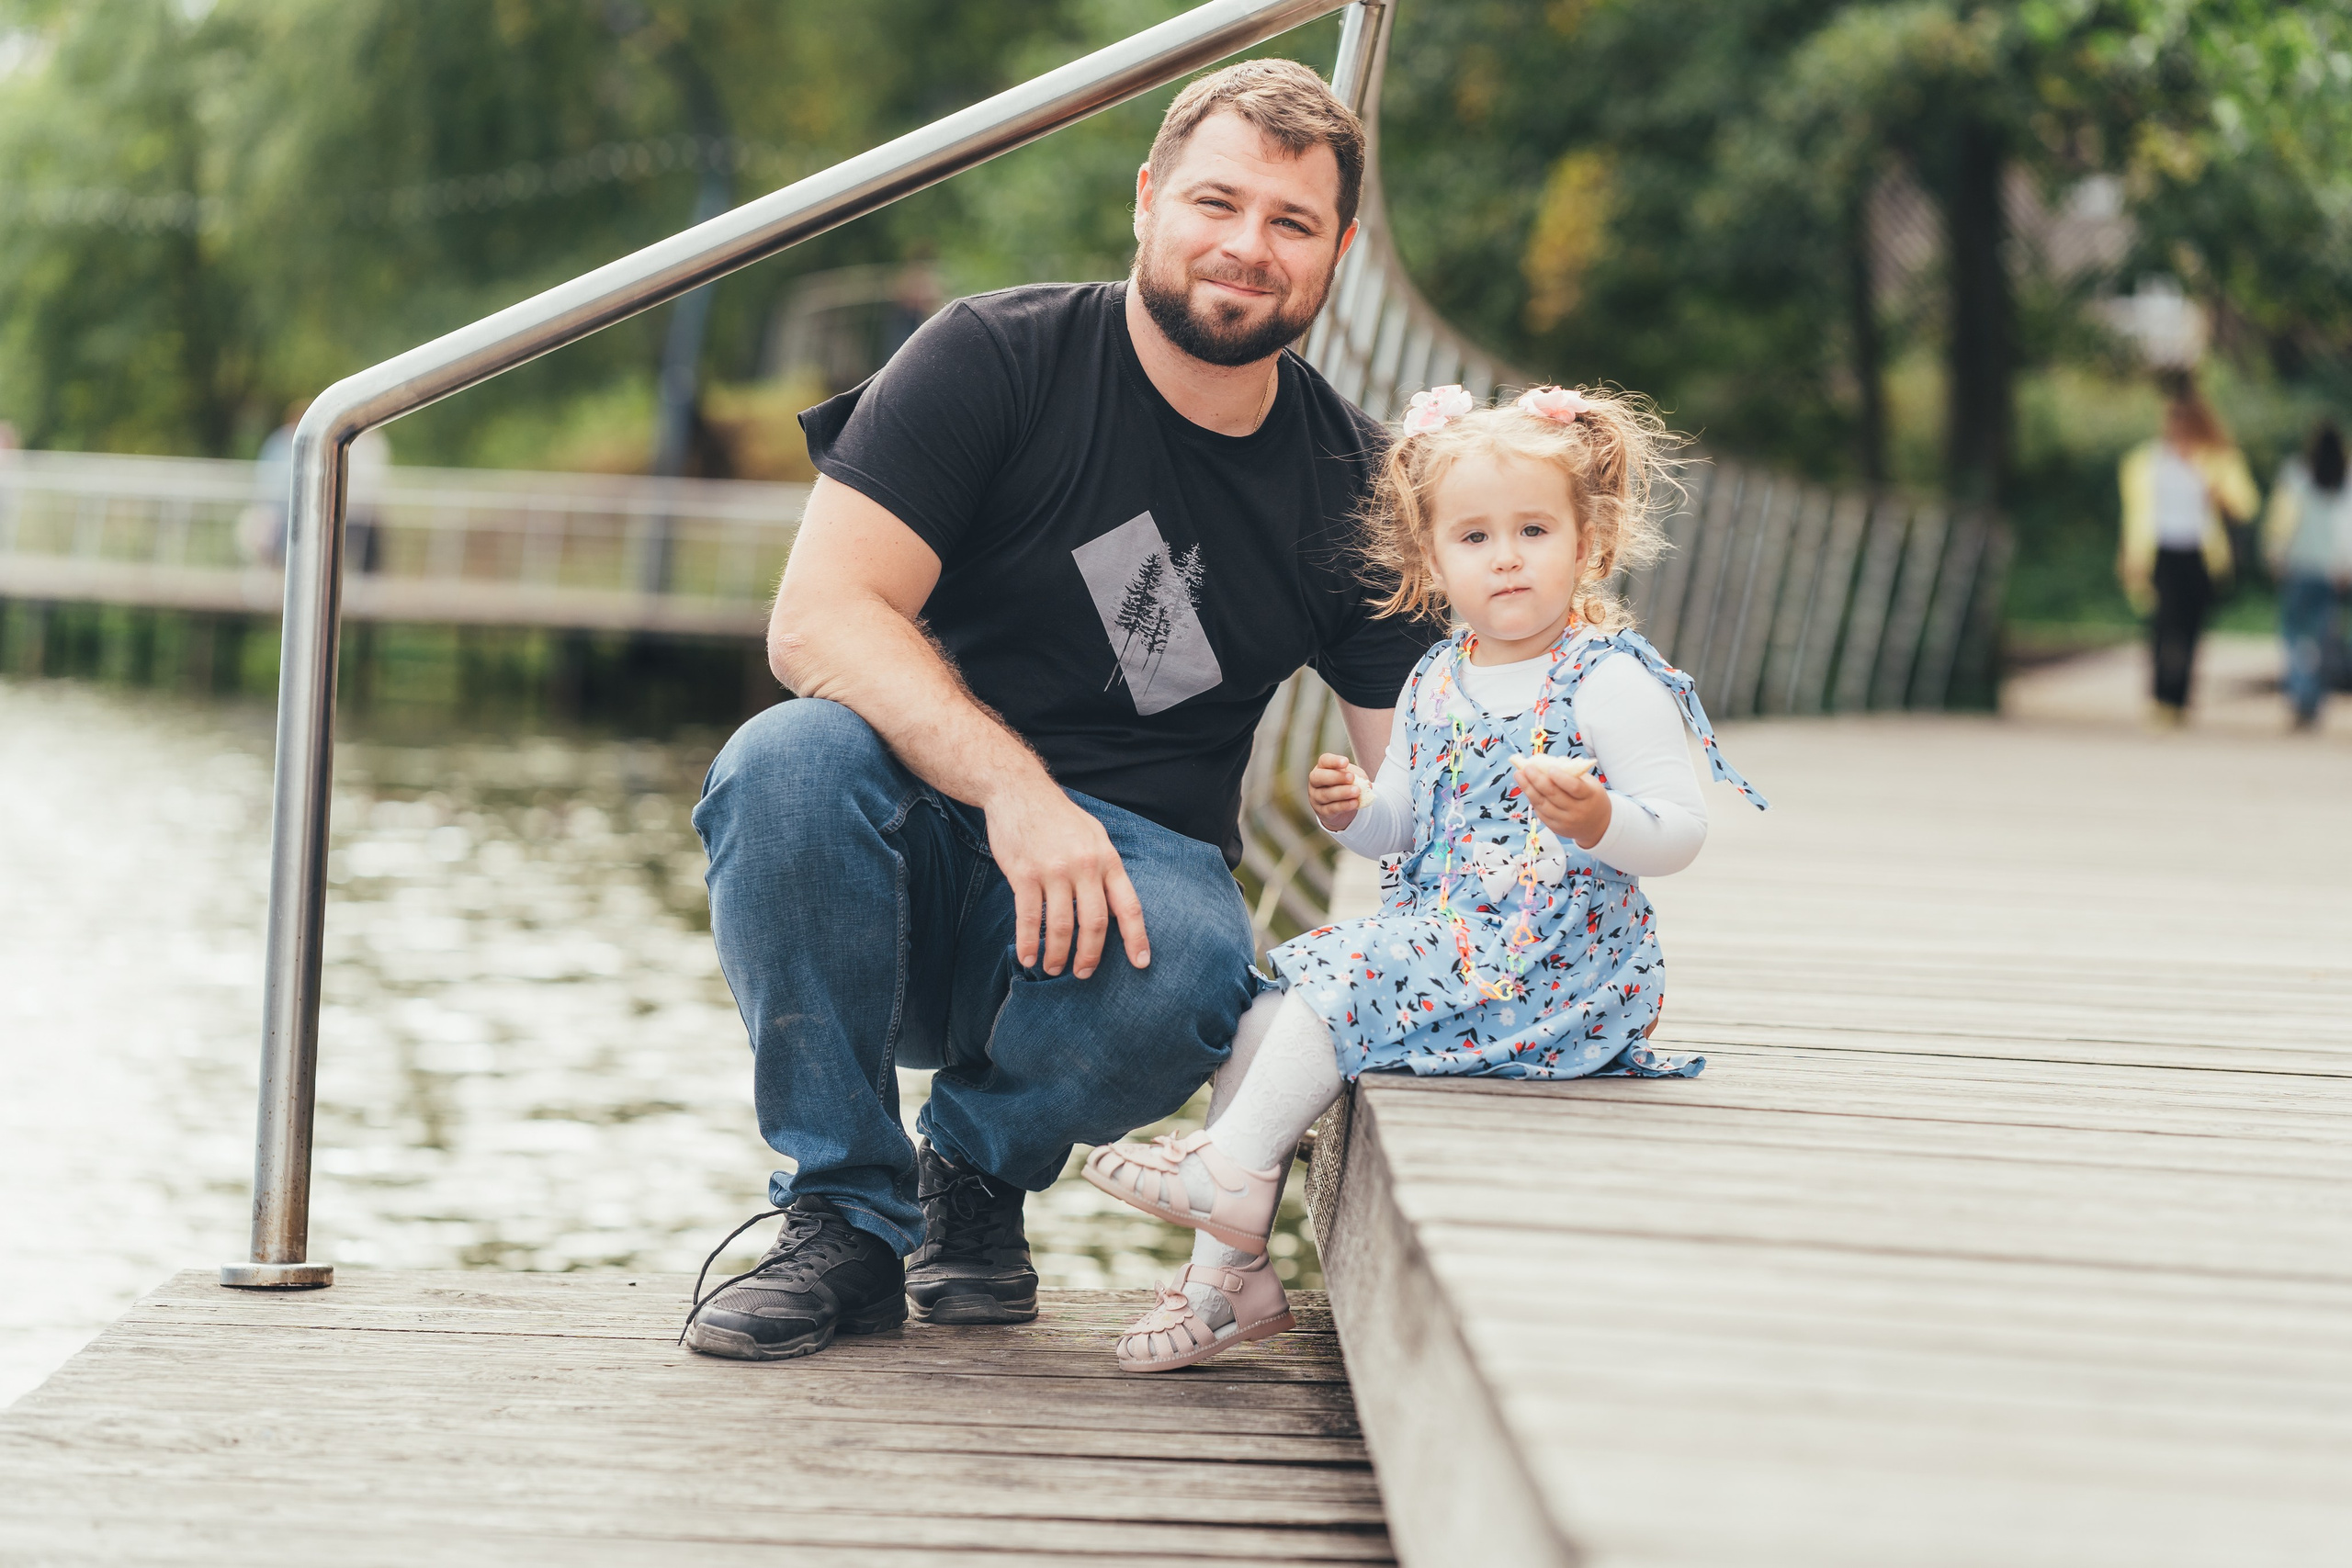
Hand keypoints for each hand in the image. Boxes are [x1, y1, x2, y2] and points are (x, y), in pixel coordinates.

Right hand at [983, 779, 1149, 978]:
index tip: (1141, 964)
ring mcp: (1053, 870)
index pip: (1128, 906)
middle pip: (1093, 924)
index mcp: (1107, 859)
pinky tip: (1027, 958)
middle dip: (1090, 956)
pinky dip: (1027, 943)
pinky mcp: (1024, 873)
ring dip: (1057, 954)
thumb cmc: (1059, 817)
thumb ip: (1105, 867)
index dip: (1136, 938)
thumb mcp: (1094, 835)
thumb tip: (1114, 902)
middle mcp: (1084, 866)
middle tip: (1084, 974)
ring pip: (1060, 926)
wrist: (1019, 791)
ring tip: (1053, 969)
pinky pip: (1027, 917)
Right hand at [1307, 752, 1371, 830]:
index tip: (1346, 762)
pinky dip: (1344, 806)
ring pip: (1326, 795)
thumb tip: (1367, 785)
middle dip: (1336, 777)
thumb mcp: (1353, 777)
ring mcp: (1316, 797)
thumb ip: (1359, 777)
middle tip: (1351, 777)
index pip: (1324, 760)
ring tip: (1356, 791)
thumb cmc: (1346, 785)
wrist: (1342, 807)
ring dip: (1342, 793)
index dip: (1333, 761)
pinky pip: (1331, 808)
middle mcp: (1315, 782)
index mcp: (1322, 768)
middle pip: (1319, 777)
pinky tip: (1354, 803)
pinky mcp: (1322, 811)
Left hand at [1514, 753, 1610, 847]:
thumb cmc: (1591, 797)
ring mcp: (1566, 822)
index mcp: (1589, 796)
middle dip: (1537, 780)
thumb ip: (1572, 773)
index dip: (1561, 778)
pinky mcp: (1556, 829)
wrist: (1598, 825)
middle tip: (1527, 767)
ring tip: (1519, 775)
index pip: (1574, 787)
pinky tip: (1526, 788)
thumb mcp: (1590, 783)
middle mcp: (1577, 811)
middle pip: (1554, 795)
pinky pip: (1541, 813)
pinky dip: (1532, 799)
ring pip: (1543, 805)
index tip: (1550, 768)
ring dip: (1528, 789)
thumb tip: (1549, 761)